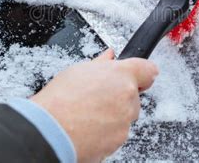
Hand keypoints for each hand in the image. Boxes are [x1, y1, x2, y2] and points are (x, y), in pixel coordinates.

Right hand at [30, 48, 158, 162]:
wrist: (50, 131)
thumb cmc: (60, 100)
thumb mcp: (78, 71)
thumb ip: (101, 64)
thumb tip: (108, 58)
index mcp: (122, 76)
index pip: (148, 70)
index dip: (143, 72)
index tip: (141, 75)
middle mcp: (128, 99)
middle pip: (133, 95)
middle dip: (119, 96)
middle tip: (97, 96)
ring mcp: (125, 122)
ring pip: (124, 115)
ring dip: (112, 114)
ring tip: (87, 112)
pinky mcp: (118, 141)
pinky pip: (116, 133)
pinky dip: (105, 131)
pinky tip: (87, 126)